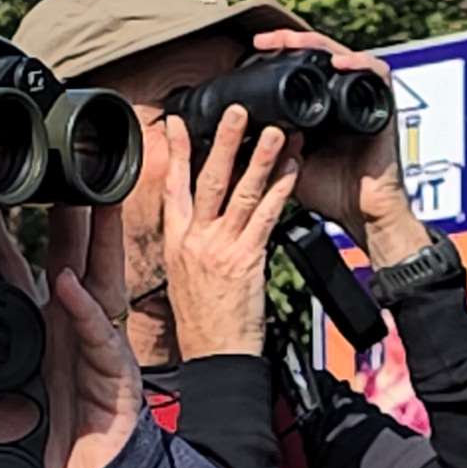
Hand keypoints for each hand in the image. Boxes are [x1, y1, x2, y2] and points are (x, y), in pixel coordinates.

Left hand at [0, 204, 142, 467]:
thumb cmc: (28, 444)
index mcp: (28, 324)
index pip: (10, 263)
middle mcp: (62, 324)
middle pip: (62, 252)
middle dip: (60, 208)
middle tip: (46, 162)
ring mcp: (91, 345)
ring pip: (96, 278)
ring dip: (93, 239)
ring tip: (89, 197)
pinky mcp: (113, 374)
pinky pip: (99, 337)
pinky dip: (85, 312)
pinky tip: (70, 288)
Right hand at [161, 103, 299, 360]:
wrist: (216, 357)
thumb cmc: (205, 322)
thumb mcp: (184, 277)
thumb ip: (193, 243)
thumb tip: (202, 219)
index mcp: (177, 242)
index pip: (174, 188)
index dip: (175, 152)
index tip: (176, 122)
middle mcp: (196, 241)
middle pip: (208, 181)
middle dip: (222, 142)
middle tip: (236, 111)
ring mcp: (221, 249)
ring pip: (241, 193)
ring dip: (260, 158)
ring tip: (276, 130)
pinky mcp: (247, 260)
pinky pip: (267, 216)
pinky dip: (280, 190)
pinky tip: (292, 170)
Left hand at [254, 29, 430, 260]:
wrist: (362, 213)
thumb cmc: (328, 192)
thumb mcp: (282, 164)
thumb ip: (262, 146)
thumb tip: (226, 133)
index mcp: (317, 108)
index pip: (299, 66)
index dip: (279, 53)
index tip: (253, 49)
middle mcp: (340, 98)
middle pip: (319, 54)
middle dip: (292, 42)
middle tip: (267, 40)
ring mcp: (362, 100)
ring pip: (343, 55)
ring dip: (318, 45)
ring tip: (296, 42)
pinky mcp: (384, 106)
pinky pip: (378, 75)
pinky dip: (360, 64)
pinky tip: (339, 63)